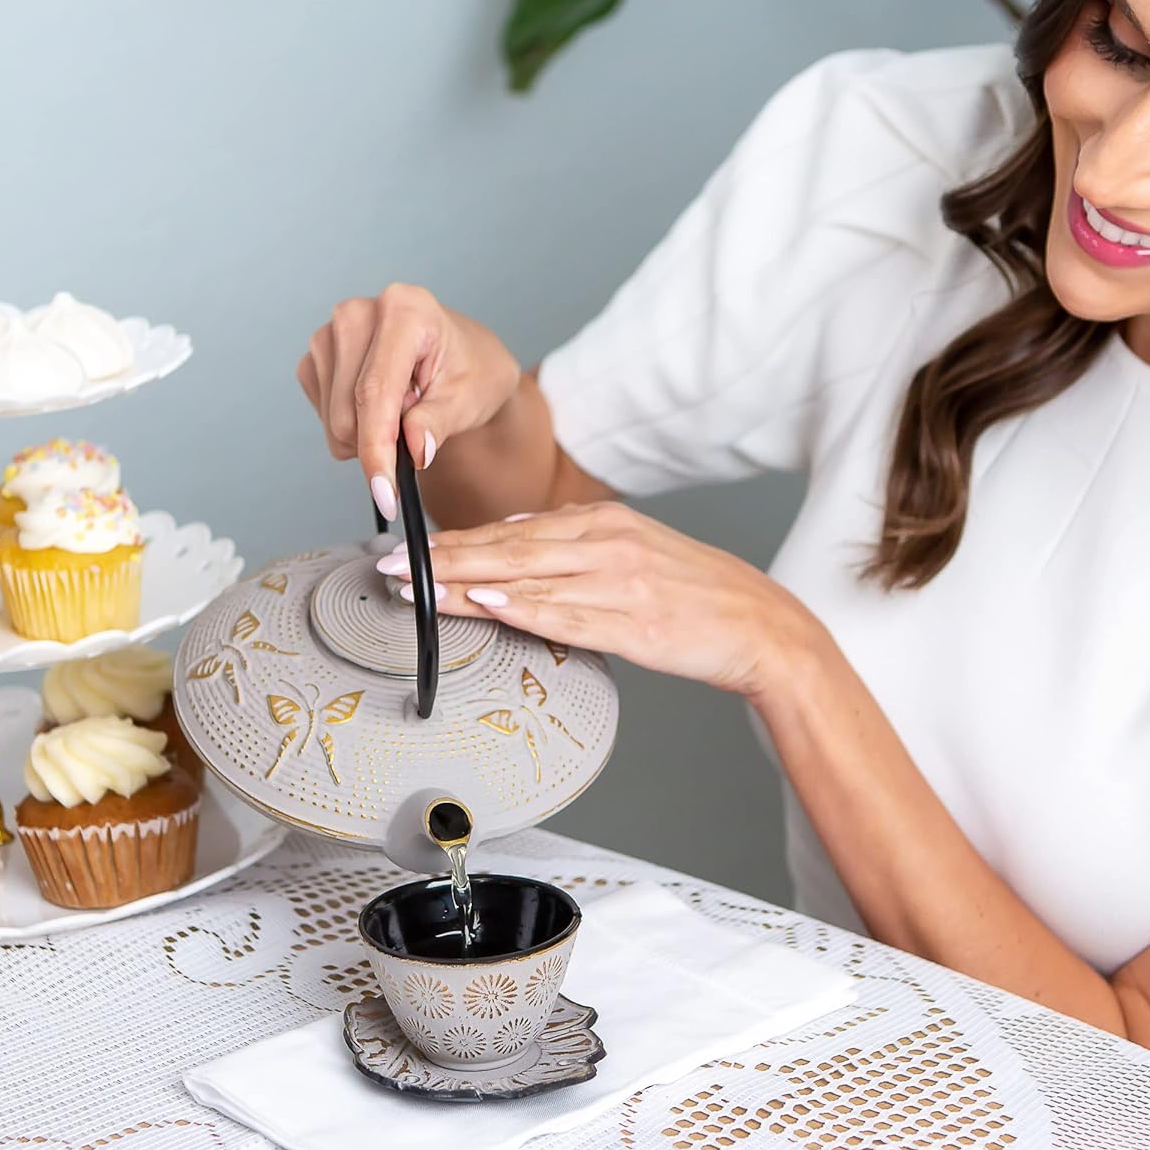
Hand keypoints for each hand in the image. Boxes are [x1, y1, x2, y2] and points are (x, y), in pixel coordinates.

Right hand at [296, 285, 520, 521]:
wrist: (465, 361)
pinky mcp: (318, 355)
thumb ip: (438, 423)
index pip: (375, 391)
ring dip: (367, 435)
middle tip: (418, 430)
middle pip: (347, 411)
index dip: (377, 449)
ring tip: (404, 411)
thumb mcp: (470, 401)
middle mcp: (359, 313)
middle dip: (379, 444)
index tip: (384, 493)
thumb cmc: (473, 374)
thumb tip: (414, 448)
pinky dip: (353, 427)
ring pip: (333, 419)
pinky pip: (322, 414)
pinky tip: (380, 407)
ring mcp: (332, 331)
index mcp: (404, 309)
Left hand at [375, 503, 816, 699]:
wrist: (760, 626)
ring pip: (527, 581)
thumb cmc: (695, 595)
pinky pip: (566, 616)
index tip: (409, 550)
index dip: (455, 541)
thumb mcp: (635, 550)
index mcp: (604, 523)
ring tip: (416, 591)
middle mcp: (608, 544)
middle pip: (508, 551)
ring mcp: (620, 584)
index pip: (514, 531)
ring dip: (465, 586)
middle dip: (442, 560)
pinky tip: (487, 605)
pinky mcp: (634, 625)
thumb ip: (574, 543)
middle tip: (388, 568)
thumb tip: (513, 539)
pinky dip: (523, 609)